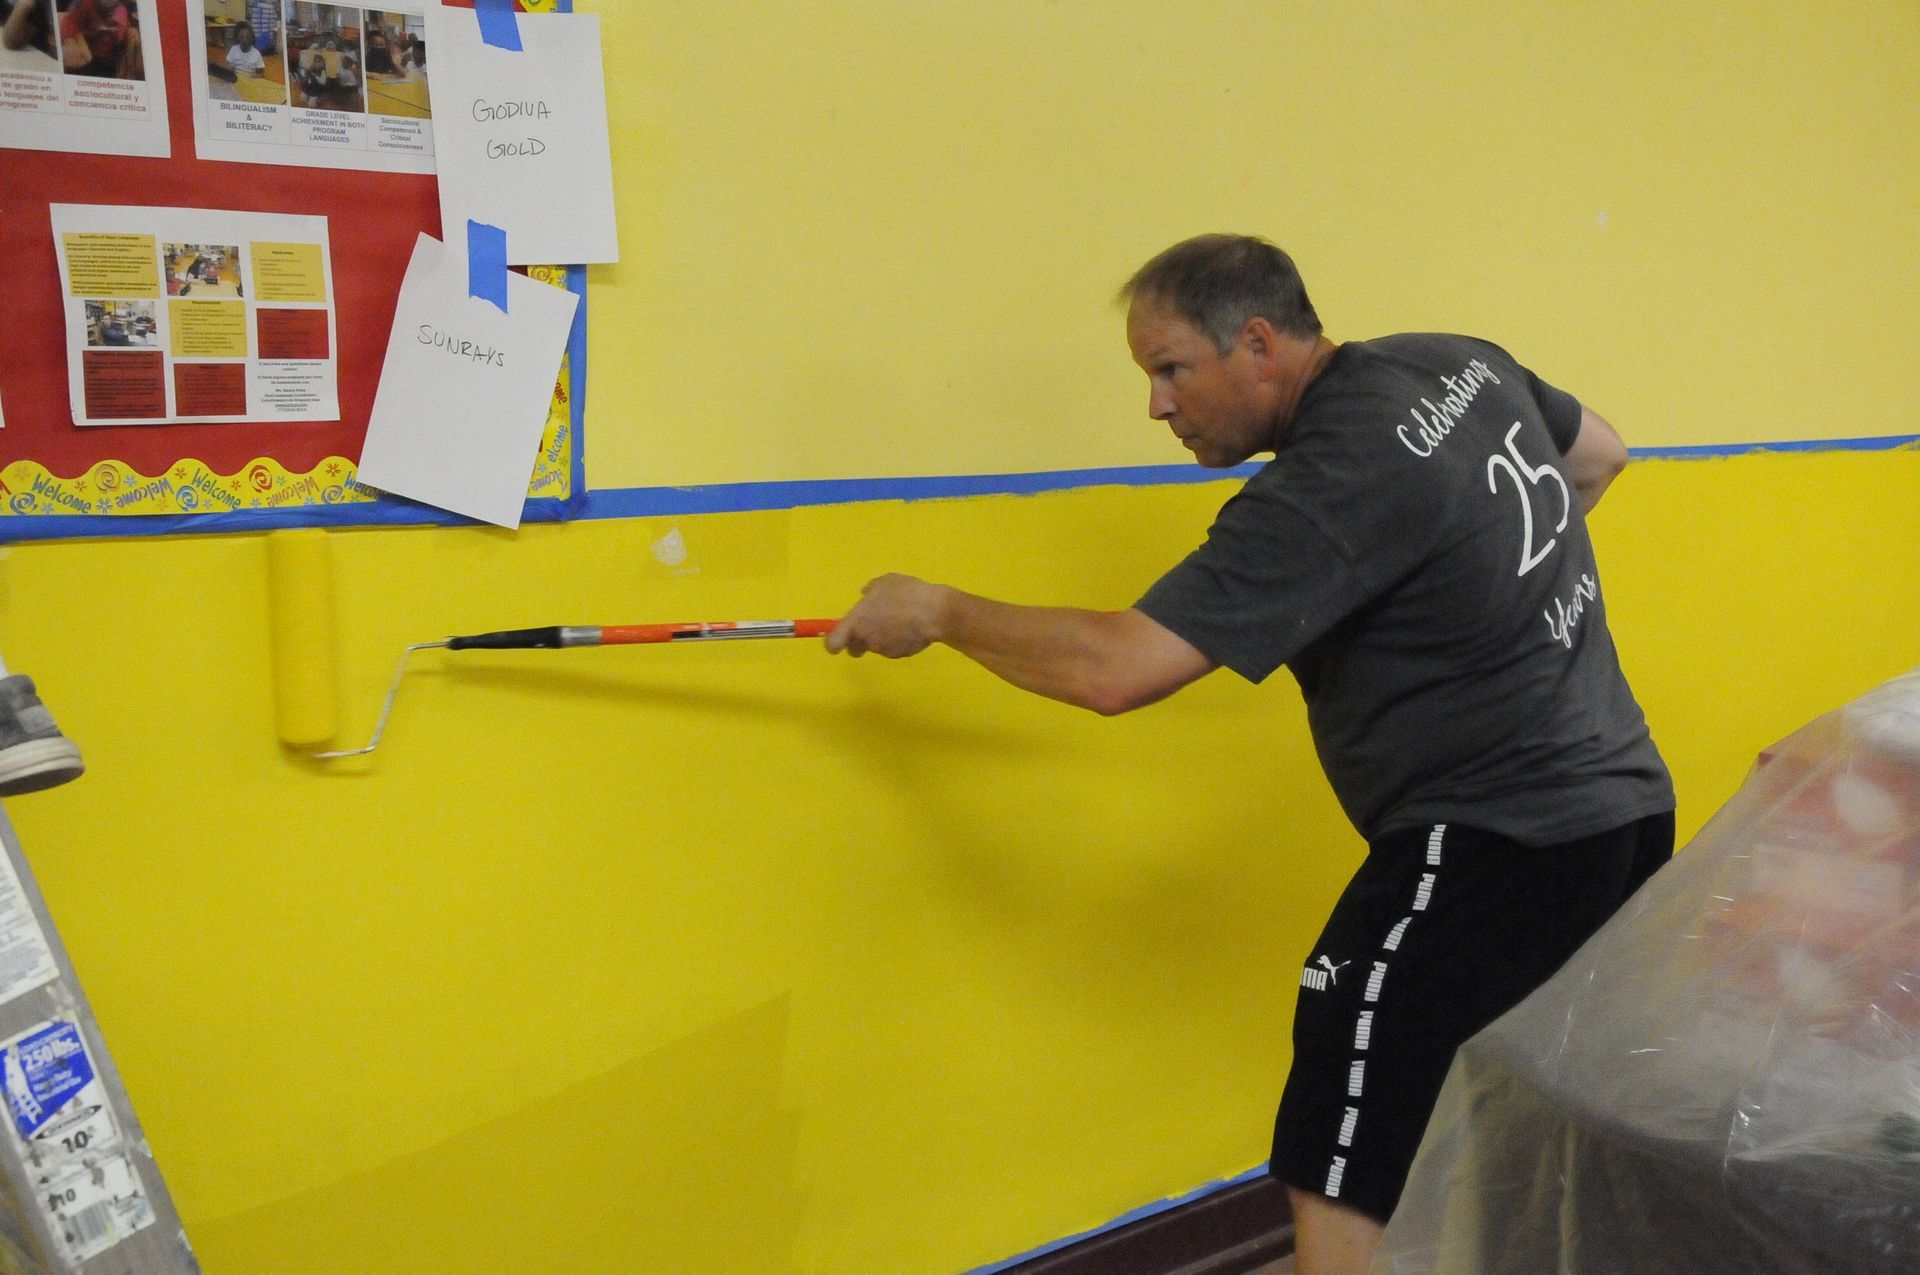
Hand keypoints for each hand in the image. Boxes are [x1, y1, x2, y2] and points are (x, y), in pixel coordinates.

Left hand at [825, 574, 945, 657]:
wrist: (934, 612)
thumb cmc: (905, 593)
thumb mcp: (884, 582)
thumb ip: (871, 590)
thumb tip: (865, 595)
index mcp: (856, 622)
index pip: (833, 644)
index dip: (832, 644)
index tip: (836, 641)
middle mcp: (866, 639)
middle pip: (854, 649)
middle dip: (859, 642)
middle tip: (871, 628)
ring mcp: (884, 650)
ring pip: (876, 647)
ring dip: (881, 638)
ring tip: (899, 622)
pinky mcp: (900, 654)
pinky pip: (894, 648)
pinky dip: (898, 641)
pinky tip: (910, 628)